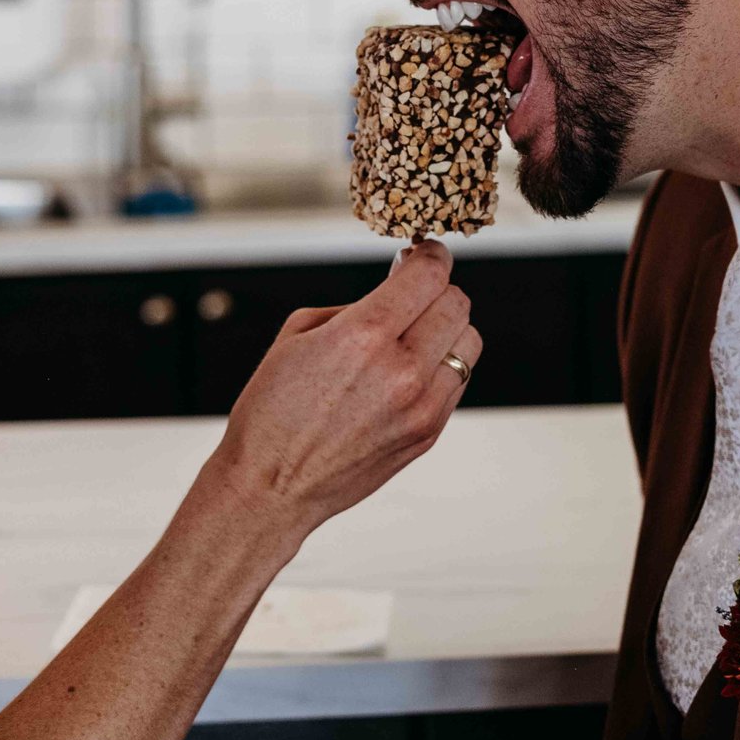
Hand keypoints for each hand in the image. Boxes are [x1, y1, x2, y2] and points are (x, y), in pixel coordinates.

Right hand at [211, 241, 477, 541]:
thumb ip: (354, 308)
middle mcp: (401, 369)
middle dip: (436, 290)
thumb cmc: (272, 411)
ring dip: (446, 328)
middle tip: (415, 293)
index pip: (429, 274)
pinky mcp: (428, 434)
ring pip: (468, 342)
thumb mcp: (297, 336)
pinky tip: (409, 372)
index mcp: (364, 335)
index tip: (425, 253)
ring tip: (416, 334)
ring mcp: (421, 406)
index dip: (431, 255)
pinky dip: (441, 367)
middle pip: (456, 303)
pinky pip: (456, 382)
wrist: (271, 487)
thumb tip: (394, 294)